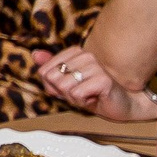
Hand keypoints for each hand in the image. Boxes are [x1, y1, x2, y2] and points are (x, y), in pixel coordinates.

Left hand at [31, 47, 146, 121]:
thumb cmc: (93, 93)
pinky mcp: (103, 80)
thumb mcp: (67, 82)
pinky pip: (76, 94)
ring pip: (64, 87)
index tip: (70, 88)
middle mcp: (85, 55)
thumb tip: (35, 54)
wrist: (122, 104)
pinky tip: (95, 98)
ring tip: (89, 95)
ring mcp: (96, 66)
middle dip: (63, 92)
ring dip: (74, 98)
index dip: (53, 87)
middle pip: (53, 79)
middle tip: (81, 93)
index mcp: (75, 52)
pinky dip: (83, 102)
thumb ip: (51, 69)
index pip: (44, 72)